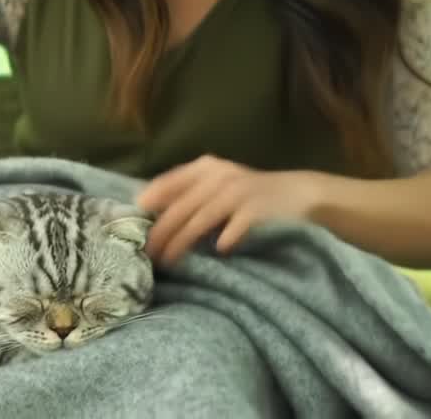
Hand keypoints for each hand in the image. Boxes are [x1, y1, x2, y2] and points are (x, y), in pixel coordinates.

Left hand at [135, 155, 324, 265]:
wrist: (300, 194)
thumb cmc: (250, 195)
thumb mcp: (218, 186)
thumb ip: (188, 194)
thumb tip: (146, 212)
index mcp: (206, 168)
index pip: (167, 184)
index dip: (147, 205)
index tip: (131, 226)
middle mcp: (219, 176)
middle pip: (179, 207)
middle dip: (160, 232)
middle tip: (145, 254)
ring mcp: (238, 192)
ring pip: (199, 220)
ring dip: (181, 242)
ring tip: (168, 262)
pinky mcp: (257, 210)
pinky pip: (233, 229)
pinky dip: (222, 241)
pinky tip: (215, 254)